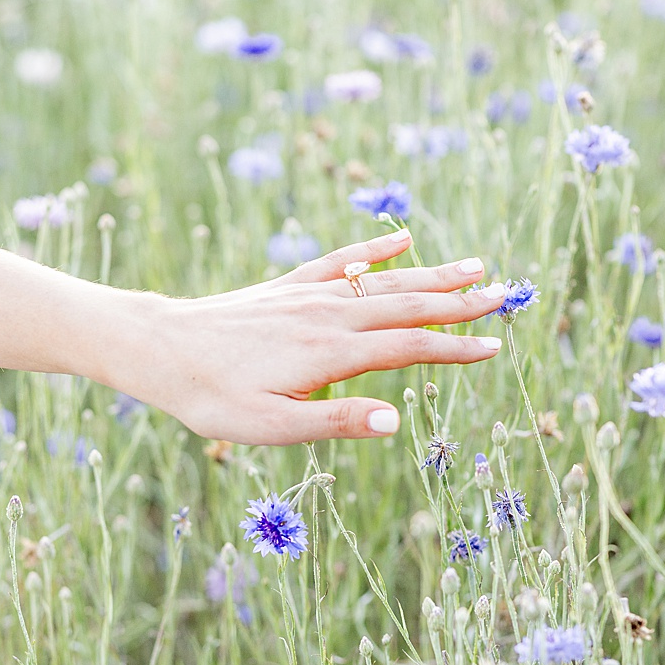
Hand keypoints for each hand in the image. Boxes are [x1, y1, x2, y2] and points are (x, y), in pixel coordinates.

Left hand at [103, 229, 506, 444]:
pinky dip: (375, 248)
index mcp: (333, 352)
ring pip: (384, 281)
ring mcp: (309, 295)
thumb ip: (338, 421)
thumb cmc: (211, 398)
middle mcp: (329, 315)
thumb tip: (398, 421)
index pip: (411, 347)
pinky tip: (402, 239)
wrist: (156, 348)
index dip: (456, 348)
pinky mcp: (288, 287)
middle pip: (409, 305)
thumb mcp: (272, 426)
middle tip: (507, 292)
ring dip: (433, 274)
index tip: (496, 347)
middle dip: (460, 301)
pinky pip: (341, 261)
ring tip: (475, 265)